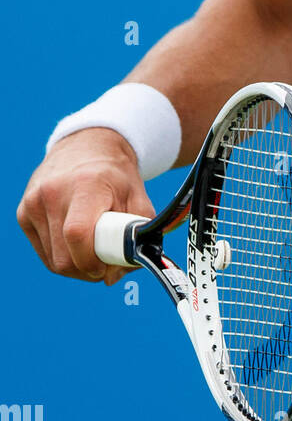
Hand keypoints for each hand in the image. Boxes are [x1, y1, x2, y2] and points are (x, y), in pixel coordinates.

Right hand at [16, 128, 154, 284]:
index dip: (93, 261)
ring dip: (75, 266)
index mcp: (86, 185)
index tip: (108, 267)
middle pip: (64, 257)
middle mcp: (54, 192)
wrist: (87, 145)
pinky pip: (43, 253)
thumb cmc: (115, 175)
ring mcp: (34, 202)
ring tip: (92, 249)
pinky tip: (75, 242)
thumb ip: (136, 236)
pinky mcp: (23, 212)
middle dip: (88, 270)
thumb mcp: (138, 197)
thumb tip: (114, 275)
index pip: (78, 235)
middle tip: (105, 262)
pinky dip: (61, 256)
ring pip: (53, 261)